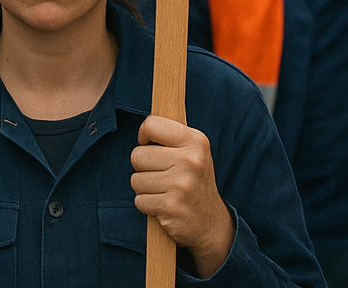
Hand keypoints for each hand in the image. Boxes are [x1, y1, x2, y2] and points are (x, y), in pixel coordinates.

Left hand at [131, 115, 234, 277]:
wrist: (211, 223)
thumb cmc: (194, 181)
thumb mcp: (192, 151)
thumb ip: (169, 135)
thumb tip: (142, 127)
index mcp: (196, 141)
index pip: (151, 125)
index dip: (145, 137)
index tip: (152, 146)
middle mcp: (190, 161)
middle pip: (137, 155)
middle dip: (143, 167)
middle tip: (162, 175)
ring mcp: (181, 185)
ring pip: (135, 180)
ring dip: (144, 188)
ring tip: (164, 190)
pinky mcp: (171, 207)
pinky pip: (139, 200)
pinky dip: (147, 205)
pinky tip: (164, 204)